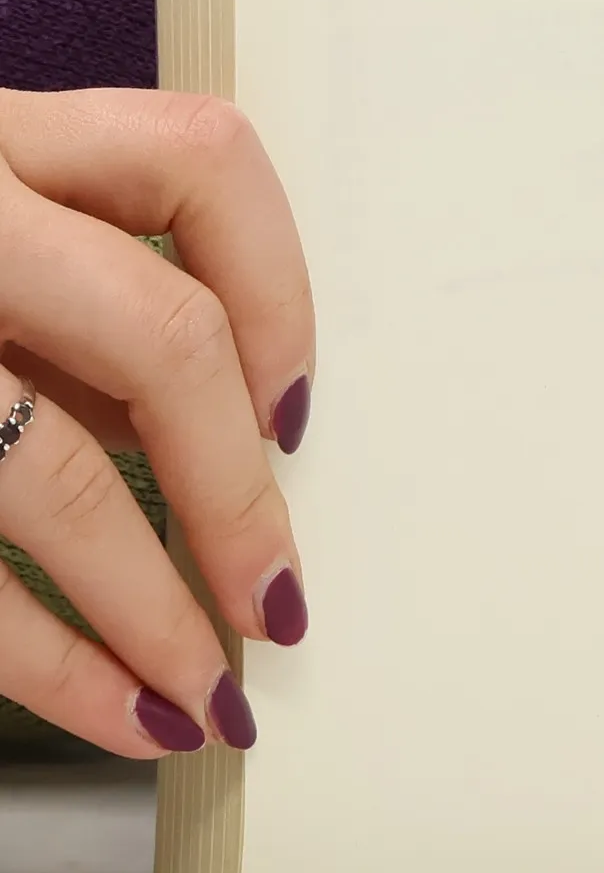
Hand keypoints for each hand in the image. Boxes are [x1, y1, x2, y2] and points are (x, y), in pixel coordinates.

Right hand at [0, 91, 313, 756]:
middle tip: (278, 601)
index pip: (202, 164)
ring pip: (52, 477)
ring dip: (151, 610)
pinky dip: (42, 659)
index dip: (280, 292)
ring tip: (201, 697)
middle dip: (236, 492)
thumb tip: (224, 426)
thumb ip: (64, 290)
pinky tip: (105, 708)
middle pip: (159, 335)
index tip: (293, 412)